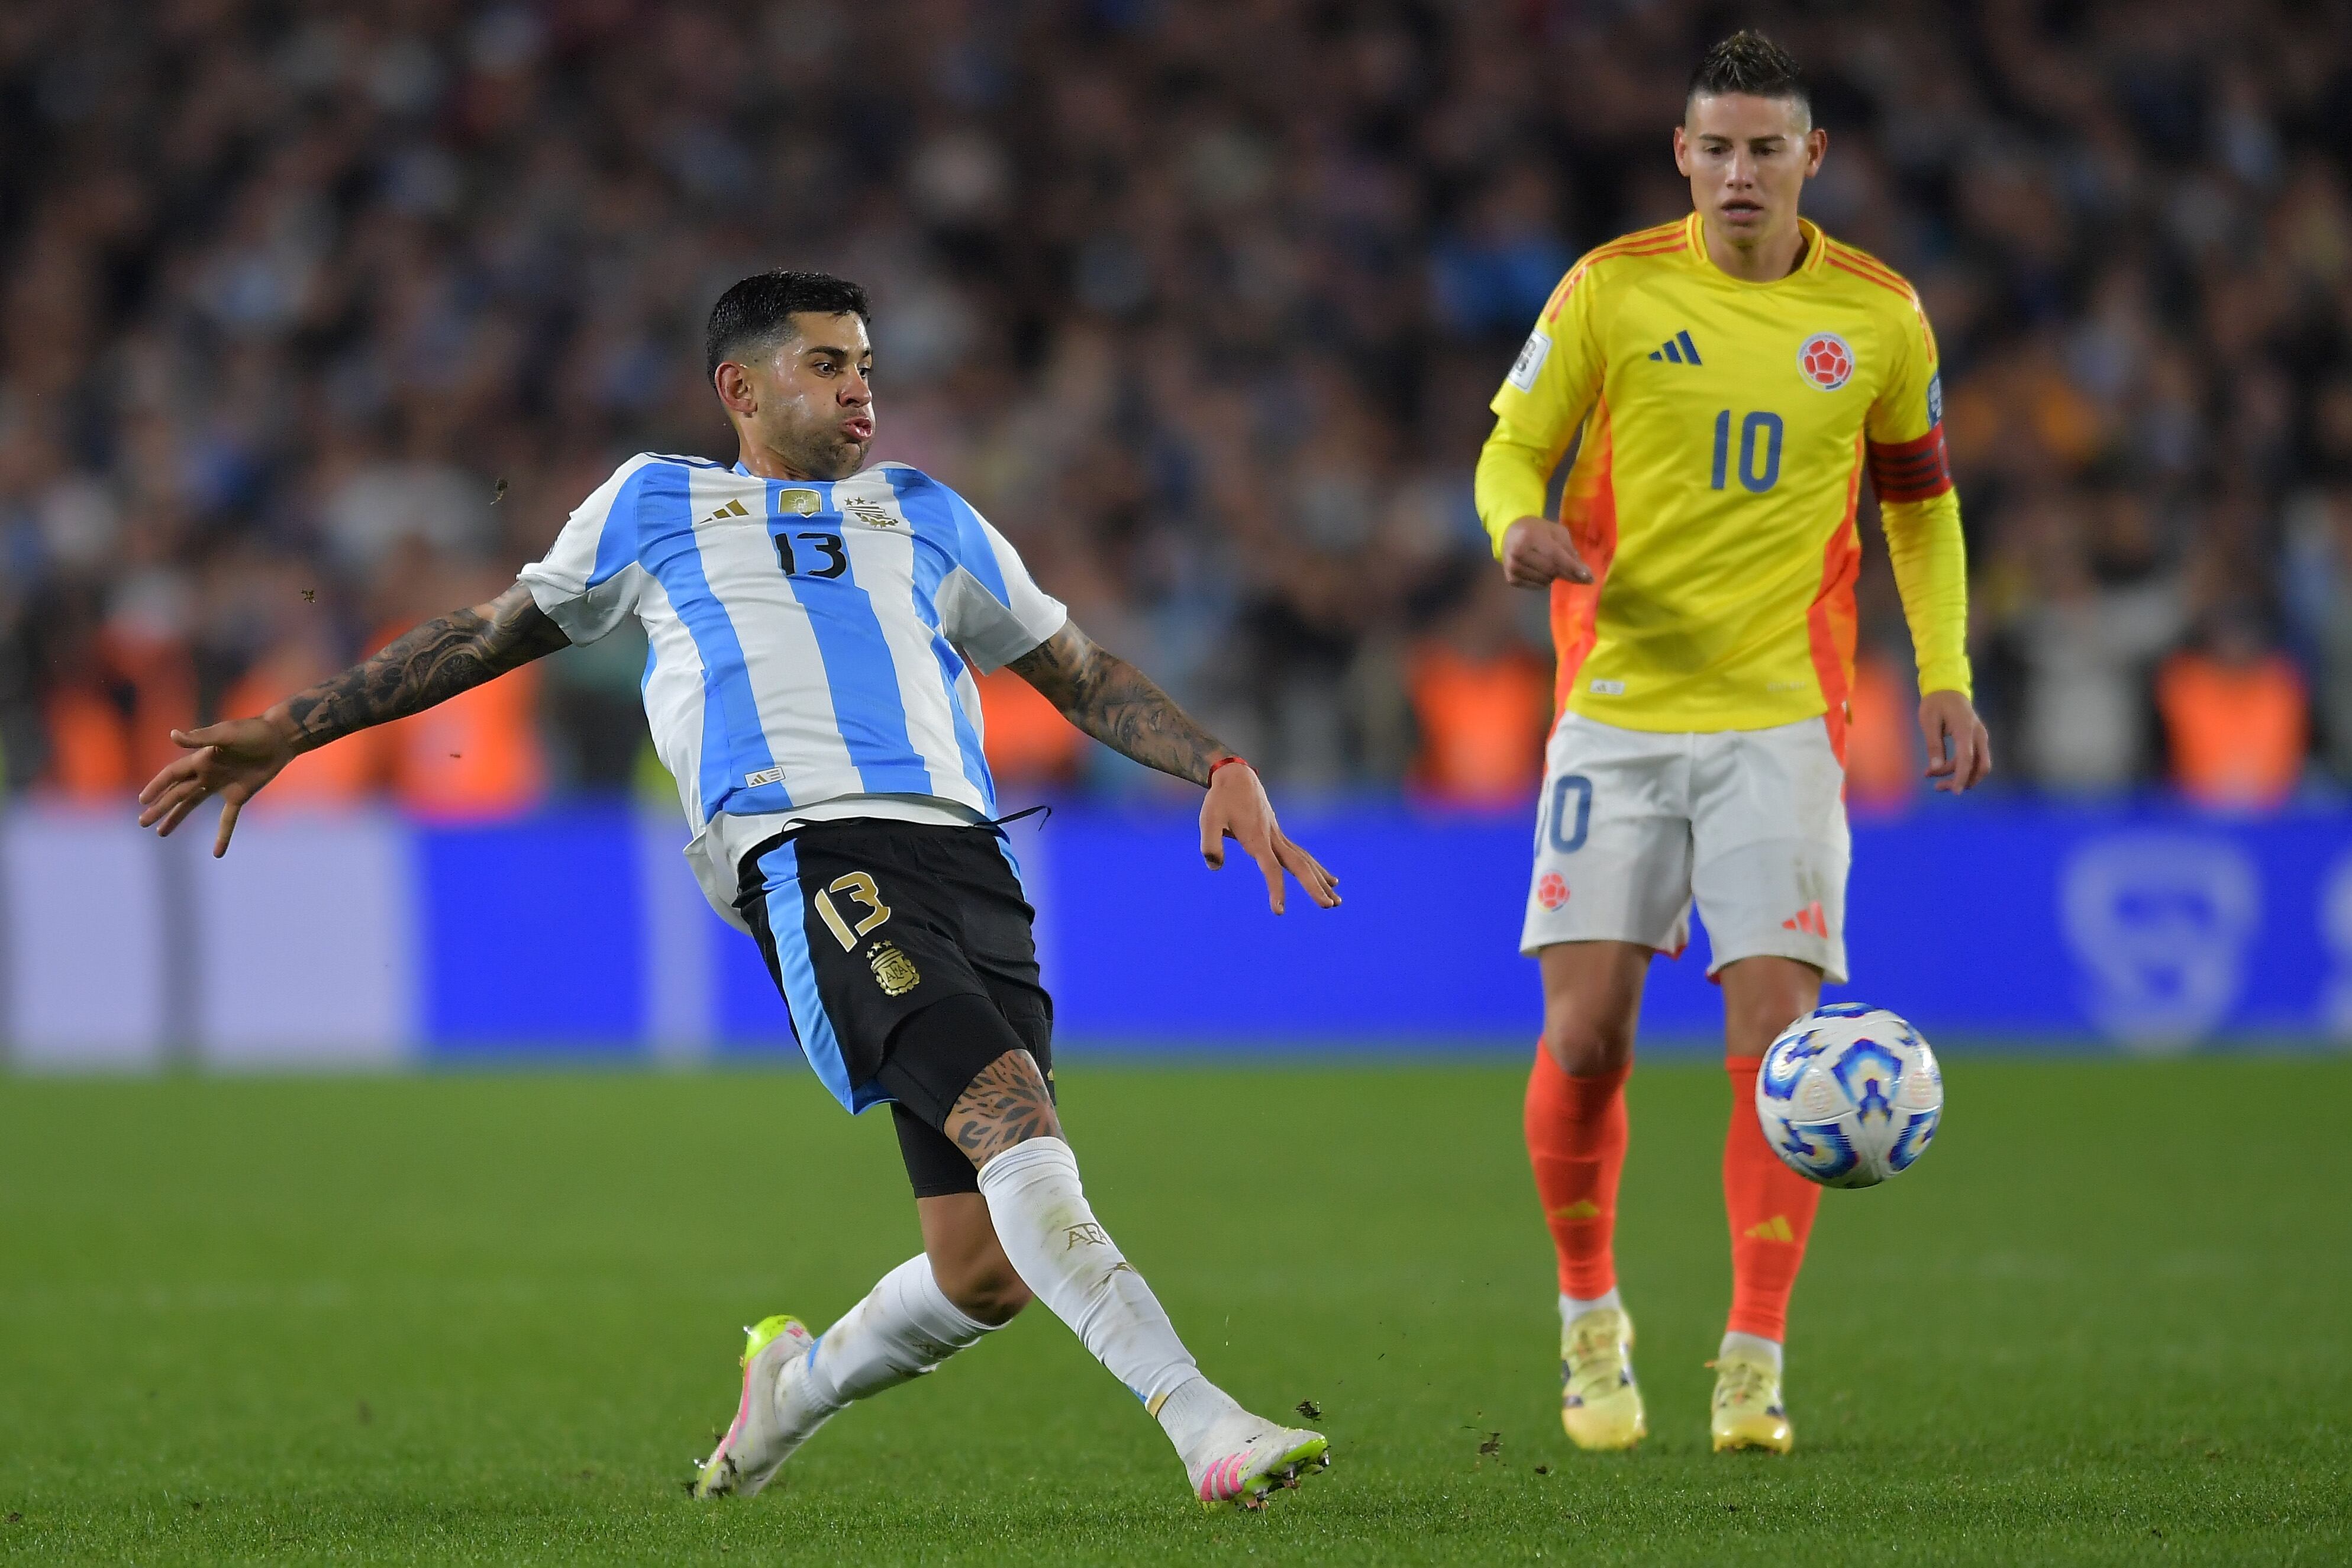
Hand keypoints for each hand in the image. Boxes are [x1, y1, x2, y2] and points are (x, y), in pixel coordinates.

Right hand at [136, 708, 302, 855]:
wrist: (280, 738)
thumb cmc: (252, 731)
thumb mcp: (225, 734)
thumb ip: (200, 738)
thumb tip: (172, 735)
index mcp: (200, 759)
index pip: (172, 775)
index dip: (157, 786)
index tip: (143, 800)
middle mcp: (207, 774)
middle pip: (178, 793)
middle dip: (160, 807)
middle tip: (142, 822)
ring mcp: (222, 786)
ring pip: (193, 805)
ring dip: (177, 818)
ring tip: (161, 833)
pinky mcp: (239, 796)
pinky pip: (228, 819)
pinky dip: (222, 835)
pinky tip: (217, 853)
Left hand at [1198, 761, 1340, 914]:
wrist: (1237, 777)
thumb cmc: (1221, 799)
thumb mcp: (1208, 819)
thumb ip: (1210, 844)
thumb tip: (1216, 867)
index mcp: (1257, 839)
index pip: (1270, 869)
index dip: (1276, 889)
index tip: (1280, 911)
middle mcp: (1273, 839)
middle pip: (1299, 865)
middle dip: (1315, 886)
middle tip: (1330, 906)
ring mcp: (1279, 836)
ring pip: (1305, 861)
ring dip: (1321, 880)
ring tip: (1336, 901)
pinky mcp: (1279, 836)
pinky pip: (1301, 855)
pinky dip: (1315, 869)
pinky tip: (1329, 880)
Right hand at [1499, 515, 1592, 588]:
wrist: (1510, 533)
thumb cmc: (1537, 530)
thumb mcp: (1556, 532)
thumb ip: (1569, 549)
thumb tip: (1583, 571)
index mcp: (1530, 536)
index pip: (1555, 555)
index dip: (1572, 567)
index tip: (1588, 577)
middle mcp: (1518, 552)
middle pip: (1551, 570)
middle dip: (1568, 574)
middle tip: (1581, 576)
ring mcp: (1513, 567)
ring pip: (1545, 580)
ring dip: (1554, 576)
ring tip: (1551, 565)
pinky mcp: (1510, 578)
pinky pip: (1536, 586)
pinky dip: (1544, 581)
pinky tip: (1541, 571)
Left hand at [1918, 689, 1991, 793]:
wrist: (1948, 689)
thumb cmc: (1936, 703)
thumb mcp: (1928, 722)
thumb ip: (1933, 745)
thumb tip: (1936, 768)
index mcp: (1965, 729)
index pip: (1967, 758)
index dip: (1962, 777)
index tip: (1955, 792)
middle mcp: (1979, 735)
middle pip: (1980, 767)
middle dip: (1962, 781)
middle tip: (1938, 786)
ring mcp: (1981, 737)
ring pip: (1978, 766)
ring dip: (1960, 776)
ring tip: (1932, 775)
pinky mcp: (1978, 740)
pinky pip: (1974, 759)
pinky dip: (1960, 768)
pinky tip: (1940, 768)